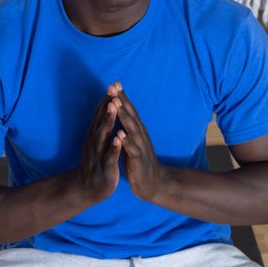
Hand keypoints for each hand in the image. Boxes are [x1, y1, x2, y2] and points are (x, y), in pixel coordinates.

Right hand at [75, 88, 124, 202]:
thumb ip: (100, 126)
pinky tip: (118, 138)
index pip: (101, 115)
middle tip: (111, 89)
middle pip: (101, 120)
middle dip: (106, 105)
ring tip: (113, 107)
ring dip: (107, 121)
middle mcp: (95, 143)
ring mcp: (98, 155)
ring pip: (103, 136)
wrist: (86, 190)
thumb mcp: (97, 143)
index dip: (107, 100)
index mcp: (96, 137)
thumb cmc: (95, 164)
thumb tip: (104, 108)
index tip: (113, 84)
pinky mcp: (105, 169)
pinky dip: (113, 147)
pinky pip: (109, 156)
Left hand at [110, 82, 167, 202]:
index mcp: (137, 131)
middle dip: (122, 100)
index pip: (129, 111)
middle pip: (130, 114)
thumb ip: (129, 127)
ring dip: (124, 116)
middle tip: (114, 86)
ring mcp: (140, 147)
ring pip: (132, 129)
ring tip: (116, 104)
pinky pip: (133, 150)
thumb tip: (123, 113)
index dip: (122, 97)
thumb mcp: (134, 141)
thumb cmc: (140, 161)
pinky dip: (126, 142)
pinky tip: (120, 134)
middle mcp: (140, 135)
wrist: (154, 183)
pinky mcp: (139, 160)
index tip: (114, 83)